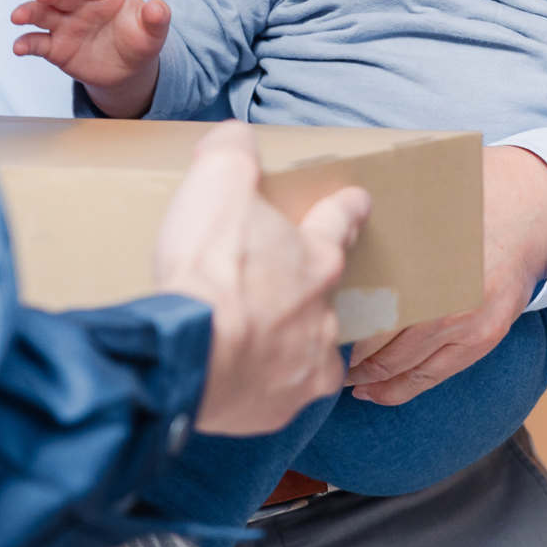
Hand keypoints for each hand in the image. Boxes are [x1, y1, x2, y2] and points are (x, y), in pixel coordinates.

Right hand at [11, 0, 169, 117]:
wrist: (128, 69)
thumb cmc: (140, 40)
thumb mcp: (153, 32)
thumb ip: (156, 19)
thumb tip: (159, 8)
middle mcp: (80, 4)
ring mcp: (65, 25)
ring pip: (43, 14)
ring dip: (29, 12)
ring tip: (18, 16)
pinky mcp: (55, 47)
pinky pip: (38, 43)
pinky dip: (26, 43)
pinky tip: (19, 47)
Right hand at [155, 122, 371, 435]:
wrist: (190, 354)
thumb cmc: (209, 268)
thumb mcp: (217, 182)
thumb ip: (231, 152)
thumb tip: (235, 139)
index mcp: (315, 257)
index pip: (339, 221)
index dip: (346, 208)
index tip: (357, 202)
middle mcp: (322, 313)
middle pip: (323, 290)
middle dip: (302, 282)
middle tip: (270, 280)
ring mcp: (306, 362)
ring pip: (309, 344)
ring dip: (288, 335)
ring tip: (256, 333)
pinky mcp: (282, 406)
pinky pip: (284, 390)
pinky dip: (269, 382)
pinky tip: (247, 377)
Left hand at [343, 145, 546, 406]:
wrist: (535, 202)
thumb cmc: (471, 192)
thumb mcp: (420, 201)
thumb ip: (384, 228)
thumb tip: (330, 234)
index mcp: (424, 264)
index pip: (367, 309)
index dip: (336, 324)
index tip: (315, 326)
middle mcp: (447, 300)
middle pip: (380, 343)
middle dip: (347, 356)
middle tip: (320, 355)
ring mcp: (470, 324)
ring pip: (405, 368)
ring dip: (371, 379)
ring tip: (343, 379)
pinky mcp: (486, 336)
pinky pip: (436, 375)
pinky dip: (402, 388)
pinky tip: (377, 390)